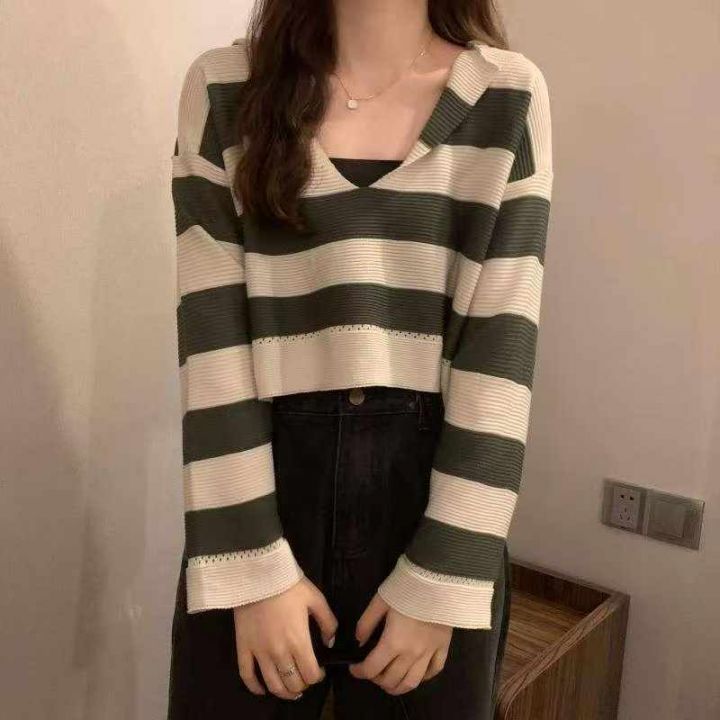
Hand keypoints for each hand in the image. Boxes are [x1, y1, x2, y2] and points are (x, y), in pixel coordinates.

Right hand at [233, 577, 337, 699]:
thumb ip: (328, 623)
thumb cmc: (289, 586)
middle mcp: (279, 652)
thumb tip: (330, 642)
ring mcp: (259, 652)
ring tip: (290, 690)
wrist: (259, 575)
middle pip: (292, 683)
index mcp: (299, 641)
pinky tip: (263, 690)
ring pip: (272, 684)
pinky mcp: (243, 648)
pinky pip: (247, 675)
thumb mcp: (316, 599)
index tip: (319, 671)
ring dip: (283, 692)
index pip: (310, 674)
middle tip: (305, 678)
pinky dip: (255, 687)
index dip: (317, 677)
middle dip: (302, 685)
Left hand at [349, 593, 451, 694]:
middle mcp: (411, 654)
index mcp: (393, 642)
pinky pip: (434, 670)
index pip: (372, 668)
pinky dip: (424, 677)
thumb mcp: (380, 601)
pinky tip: (416, 673)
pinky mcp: (443, 647)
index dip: (359, 672)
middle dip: (377, 680)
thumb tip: (359, 641)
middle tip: (372, 672)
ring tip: (390, 682)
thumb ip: (366, 623)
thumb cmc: (406, 588)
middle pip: (391, 680)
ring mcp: (429, 653)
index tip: (353, 668)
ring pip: (413, 682)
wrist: (437, 580)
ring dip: (398, 687)